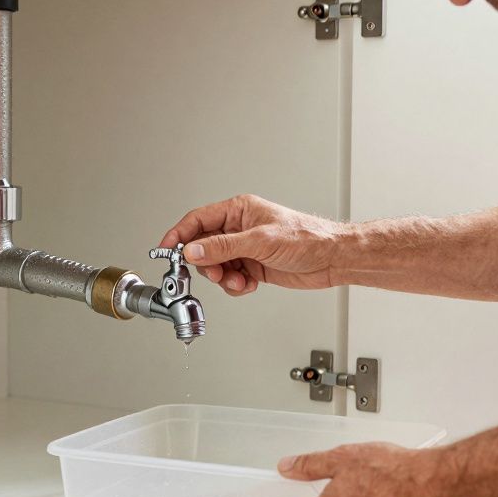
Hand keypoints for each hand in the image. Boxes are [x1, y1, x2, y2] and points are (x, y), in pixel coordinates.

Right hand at [158, 194, 348, 296]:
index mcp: (238, 211)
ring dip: (223, 278)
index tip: (166, 250)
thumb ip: (223, 247)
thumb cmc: (306, 238)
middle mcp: (239, 228)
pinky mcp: (253, 267)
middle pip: (203, 247)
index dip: (179, 235)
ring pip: (216, 266)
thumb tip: (193, 251)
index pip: (197, 221)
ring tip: (239, 281)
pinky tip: (249, 285)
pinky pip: (230, 279)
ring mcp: (245, 249)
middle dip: (206, 264)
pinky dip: (235, 286)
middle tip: (215, 273)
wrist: (331, 259)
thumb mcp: (260, 241)